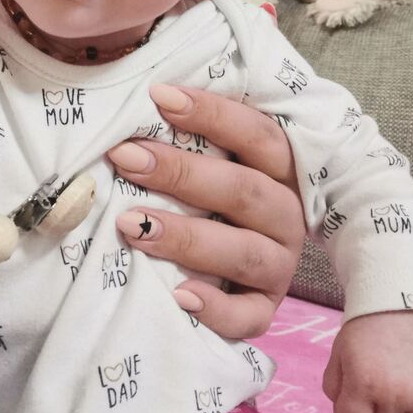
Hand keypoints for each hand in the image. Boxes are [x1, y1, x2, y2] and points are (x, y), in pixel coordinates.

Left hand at [107, 83, 304, 339]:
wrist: (233, 265)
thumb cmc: (211, 192)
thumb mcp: (215, 158)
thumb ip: (193, 133)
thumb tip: (147, 97)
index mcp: (279, 168)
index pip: (257, 133)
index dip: (211, 113)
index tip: (158, 96)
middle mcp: (286, 214)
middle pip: (244, 190)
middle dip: (181, 173)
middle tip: (126, 158)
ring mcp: (279, 264)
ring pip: (244, 252)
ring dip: (186, 236)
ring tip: (131, 225)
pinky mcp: (265, 308)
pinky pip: (248, 316)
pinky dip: (216, 309)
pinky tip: (179, 295)